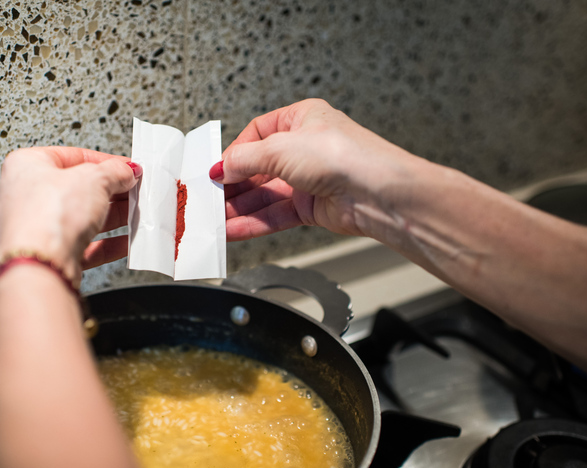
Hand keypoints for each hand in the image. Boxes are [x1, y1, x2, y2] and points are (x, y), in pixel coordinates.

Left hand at [0, 147, 140, 283]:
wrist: (41, 265)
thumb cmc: (49, 216)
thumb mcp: (94, 178)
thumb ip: (115, 171)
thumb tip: (125, 171)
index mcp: (26, 165)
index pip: (72, 157)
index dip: (104, 161)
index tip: (125, 168)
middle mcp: (27, 196)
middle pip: (79, 189)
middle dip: (111, 191)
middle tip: (133, 191)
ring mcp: (39, 228)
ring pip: (82, 218)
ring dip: (113, 217)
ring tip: (135, 214)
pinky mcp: (51, 254)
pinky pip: (84, 245)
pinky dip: (108, 242)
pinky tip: (126, 240)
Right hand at [212, 98, 424, 240]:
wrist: (377, 192)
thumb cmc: (344, 155)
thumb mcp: (281, 148)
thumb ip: (245, 160)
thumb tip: (221, 168)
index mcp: (301, 119)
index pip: (256, 134)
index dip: (234, 153)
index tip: (215, 170)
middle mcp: (305, 148)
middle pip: (257, 168)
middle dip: (233, 186)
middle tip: (209, 199)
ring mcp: (308, 179)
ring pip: (264, 196)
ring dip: (239, 209)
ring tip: (215, 220)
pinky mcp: (311, 207)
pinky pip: (274, 215)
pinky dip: (253, 223)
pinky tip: (234, 229)